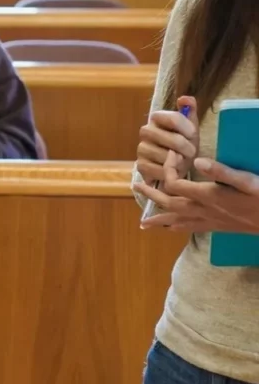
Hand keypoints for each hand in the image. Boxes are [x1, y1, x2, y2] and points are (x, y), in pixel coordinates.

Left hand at [134, 157, 258, 233]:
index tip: (172, 154)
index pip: (173, 183)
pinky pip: (189, 229)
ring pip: (176, 220)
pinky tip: (170, 229)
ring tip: (143, 222)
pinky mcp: (216, 227)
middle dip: (151, 195)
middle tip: (136, 185)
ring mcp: (208, 220)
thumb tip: (197, 162)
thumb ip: (221, 171)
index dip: (168, 168)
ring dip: (158, 218)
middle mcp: (203, 210)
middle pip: (168, 203)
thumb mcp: (247, 180)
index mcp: (207, 195)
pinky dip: (176, 228)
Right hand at [136, 96, 199, 184]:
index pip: (174, 118)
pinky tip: (172, 170)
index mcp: (157, 118)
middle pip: (174, 140)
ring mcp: (141, 149)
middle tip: (192, 153)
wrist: (174, 165)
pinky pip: (160, 169)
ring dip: (180, 162)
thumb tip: (185, 98)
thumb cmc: (183, 144)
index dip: (188, 129)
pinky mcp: (140, 165)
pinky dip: (170, 172)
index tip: (193, 136)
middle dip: (188, 149)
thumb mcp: (190, 127)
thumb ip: (189, 110)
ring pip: (168, 156)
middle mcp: (146, 131)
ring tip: (182, 162)